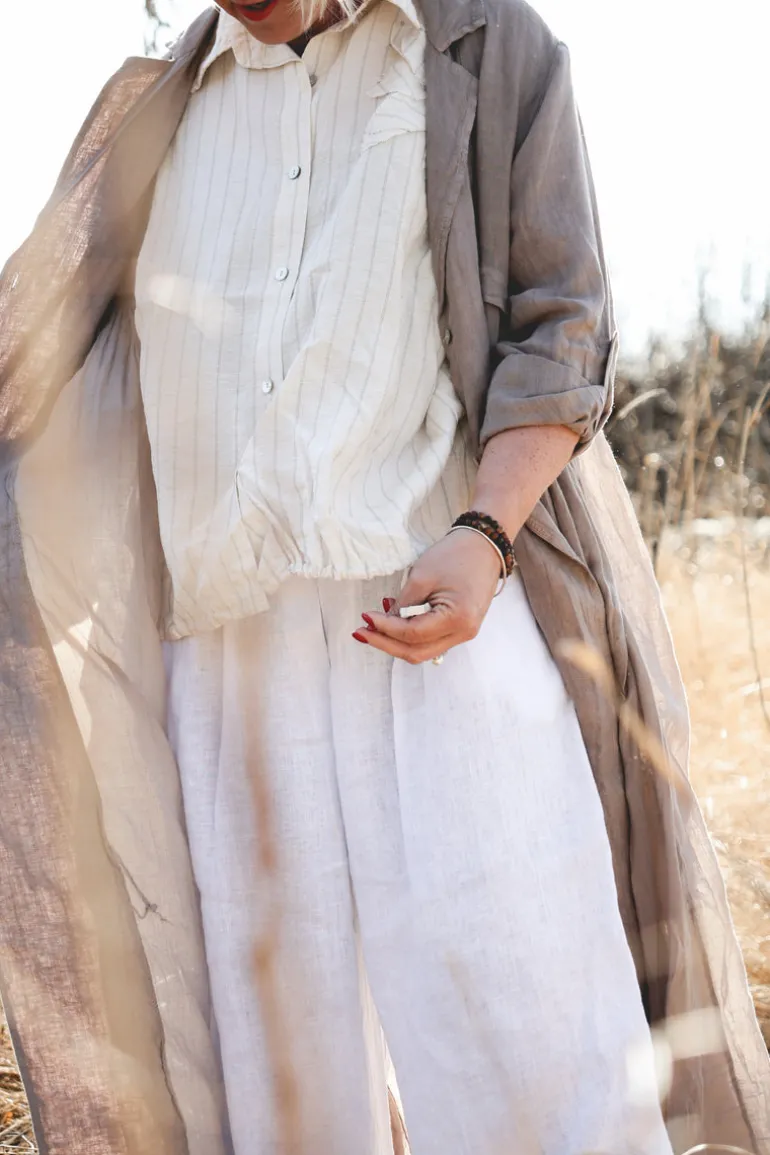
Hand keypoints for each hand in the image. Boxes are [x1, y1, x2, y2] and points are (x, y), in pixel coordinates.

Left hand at [353, 530, 500, 663]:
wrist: (484, 545)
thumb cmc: (456, 555)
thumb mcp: (422, 577)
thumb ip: (402, 605)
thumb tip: (382, 625)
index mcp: (458, 619)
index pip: (412, 635)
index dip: (385, 629)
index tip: (365, 617)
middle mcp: (464, 633)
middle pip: (417, 652)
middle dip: (386, 643)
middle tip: (361, 632)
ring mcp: (464, 633)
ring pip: (423, 650)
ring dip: (396, 641)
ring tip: (374, 625)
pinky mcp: (461, 628)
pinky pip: (432, 640)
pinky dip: (410, 635)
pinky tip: (395, 620)